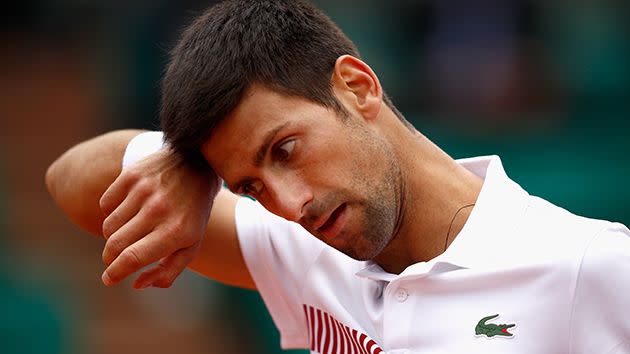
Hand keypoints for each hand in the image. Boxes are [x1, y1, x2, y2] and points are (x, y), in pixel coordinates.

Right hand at [99, 149, 220, 288]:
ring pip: (108, 226)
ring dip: (112, 236)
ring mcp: (144, 190)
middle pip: (115, 245)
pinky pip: (105, 204)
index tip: (108, 279)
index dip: (115, 273)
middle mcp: (158, 210)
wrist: (198, 164)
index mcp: (176, 231)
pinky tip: (127, 211)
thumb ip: (168, 271)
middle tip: (114, 260)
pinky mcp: (132, 175)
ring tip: (127, 233)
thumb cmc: (193, 212)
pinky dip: (111, 213)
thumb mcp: (192, 244)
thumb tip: (137, 284)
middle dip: (110, 259)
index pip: (133, 258)